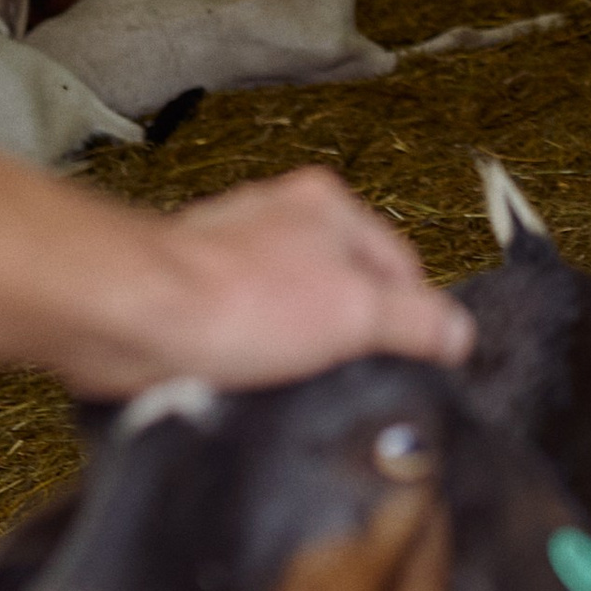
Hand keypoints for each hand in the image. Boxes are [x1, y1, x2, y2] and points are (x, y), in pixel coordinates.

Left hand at [62, 168, 473, 399]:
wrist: (130, 318)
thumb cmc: (237, 301)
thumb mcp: (354, 315)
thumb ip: (416, 322)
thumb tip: (460, 333)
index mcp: (328, 204)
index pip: (399, 265)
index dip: (412, 320)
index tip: (414, 365)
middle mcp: (280, 217)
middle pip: (343, 286)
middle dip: (347, 336)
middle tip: (348, 381)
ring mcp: (231, 252)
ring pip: (291, 310)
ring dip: (294, 351)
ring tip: (291, 386)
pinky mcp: (191, 294)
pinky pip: (243, 329)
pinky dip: (250, 356)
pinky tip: (247, 381)